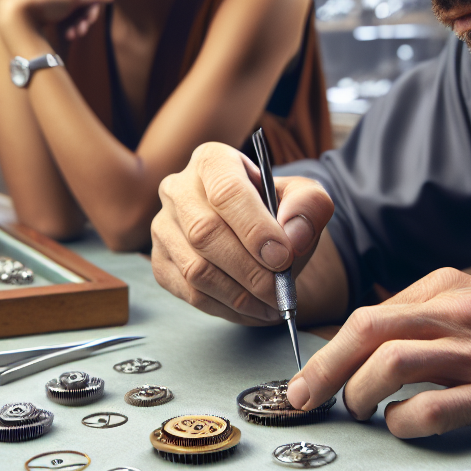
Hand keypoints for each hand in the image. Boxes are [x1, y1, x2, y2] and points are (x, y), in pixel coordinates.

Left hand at [0, 0, 115, 47]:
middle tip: (83, 30)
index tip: (91, 17)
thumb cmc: (45, 0)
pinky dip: (64, 25)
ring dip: (76, 23)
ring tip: (74, 35)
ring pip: (67, 8)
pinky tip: (66, 35)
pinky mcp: (31, 8)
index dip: (93, 1)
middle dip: (84, 16)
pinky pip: (55, 15)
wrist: (12, 16)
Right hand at [152, 142, 334, 323]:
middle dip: (250, 270)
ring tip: (273, 304)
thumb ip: (309, 205)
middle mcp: (178, 188)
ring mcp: (163, 226)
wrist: (259, 235)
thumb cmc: (278, 211)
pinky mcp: (161, 261)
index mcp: (212, 160)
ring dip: (240, 295)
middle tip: (281, 290)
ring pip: (195, 269)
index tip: (283, 257)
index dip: (255, 228)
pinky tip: (254, 310)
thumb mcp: (304, 198)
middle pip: (205, 232)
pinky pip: (190, 293)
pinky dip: (227, 308)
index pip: (226, 191)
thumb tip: (293, 236)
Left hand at [286, 268, 470, 438]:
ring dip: (359, 393)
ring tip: (357, 412)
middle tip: (304, 397)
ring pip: (391, 363)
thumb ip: (430, 315)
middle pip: (368, 331)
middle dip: (324, 368)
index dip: (332, 348)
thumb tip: (372, 344)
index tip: (314, 372)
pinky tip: (400, 427)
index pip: (371, 313)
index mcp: (450, 287)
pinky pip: (431, 409)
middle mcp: (459, 313)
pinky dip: (403, 422)